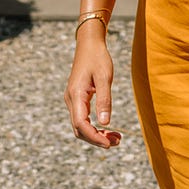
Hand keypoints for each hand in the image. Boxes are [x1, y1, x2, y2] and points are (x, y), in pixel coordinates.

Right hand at [65, 34, 121, 149]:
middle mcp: (71, 100)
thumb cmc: (98, 58)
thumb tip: (105, 123)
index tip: (109, 144)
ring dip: (97, 134)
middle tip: (117, 142)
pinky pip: (83, 119)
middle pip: (79, 129)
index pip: (81, 125)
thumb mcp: (104, 77)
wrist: (89, 44)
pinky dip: (95, 126)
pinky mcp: (77, 99)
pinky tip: (108, 128)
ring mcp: (72, 100)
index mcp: (76, 95)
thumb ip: (104, 100)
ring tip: (116, 138)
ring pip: (81, 126)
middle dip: (97, 139)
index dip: (94, 137)